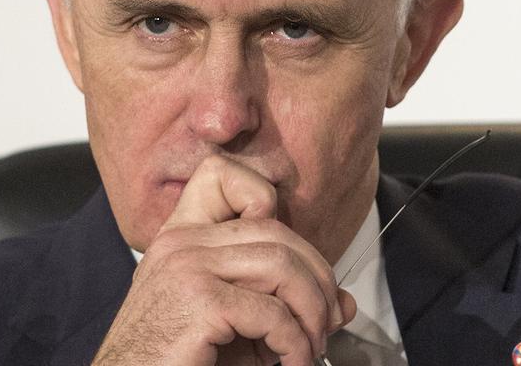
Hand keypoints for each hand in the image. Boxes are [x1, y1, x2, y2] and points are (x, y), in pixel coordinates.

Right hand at [92, 155, 354, 364]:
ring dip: (312, 311)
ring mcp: (187, 266)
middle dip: (317, 276)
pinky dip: (295, 343)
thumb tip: (345, 303)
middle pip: (275, 230)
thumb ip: (285, 303)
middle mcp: (181, 241)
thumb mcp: (235, 321)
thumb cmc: (176, 357)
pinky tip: (291, 361)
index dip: (264, 196)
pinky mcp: (199, 301)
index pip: (220, 173)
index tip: (287, 253)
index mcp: (182, 236)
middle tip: (325, 319)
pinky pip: (272, 312)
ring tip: (310, 346)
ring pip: (282, 265)